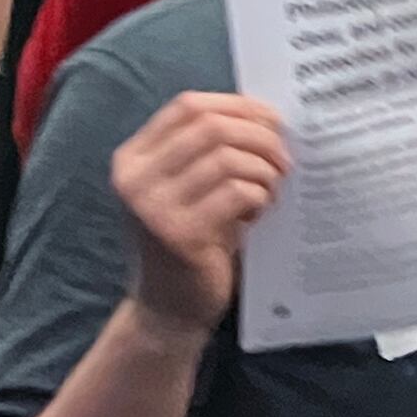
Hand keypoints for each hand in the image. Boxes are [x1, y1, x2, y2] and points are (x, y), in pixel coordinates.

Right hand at [113, 91, 287, 333]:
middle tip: (283, 157)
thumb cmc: (189, 239)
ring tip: (272, 188)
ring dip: (263, 169)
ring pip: (226, 158)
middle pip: (211, 127)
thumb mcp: (186, 187)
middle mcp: (133, 179)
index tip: (272, 120)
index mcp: (133, 159)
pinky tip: (259, 212)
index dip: (237, 105)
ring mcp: (151, 208)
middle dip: (259, 135)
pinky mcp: (178, 236)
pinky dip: (259, 195)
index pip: (188, 106)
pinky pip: (236, 193)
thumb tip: (268, 115)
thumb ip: (208, 150)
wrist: (168, 311)